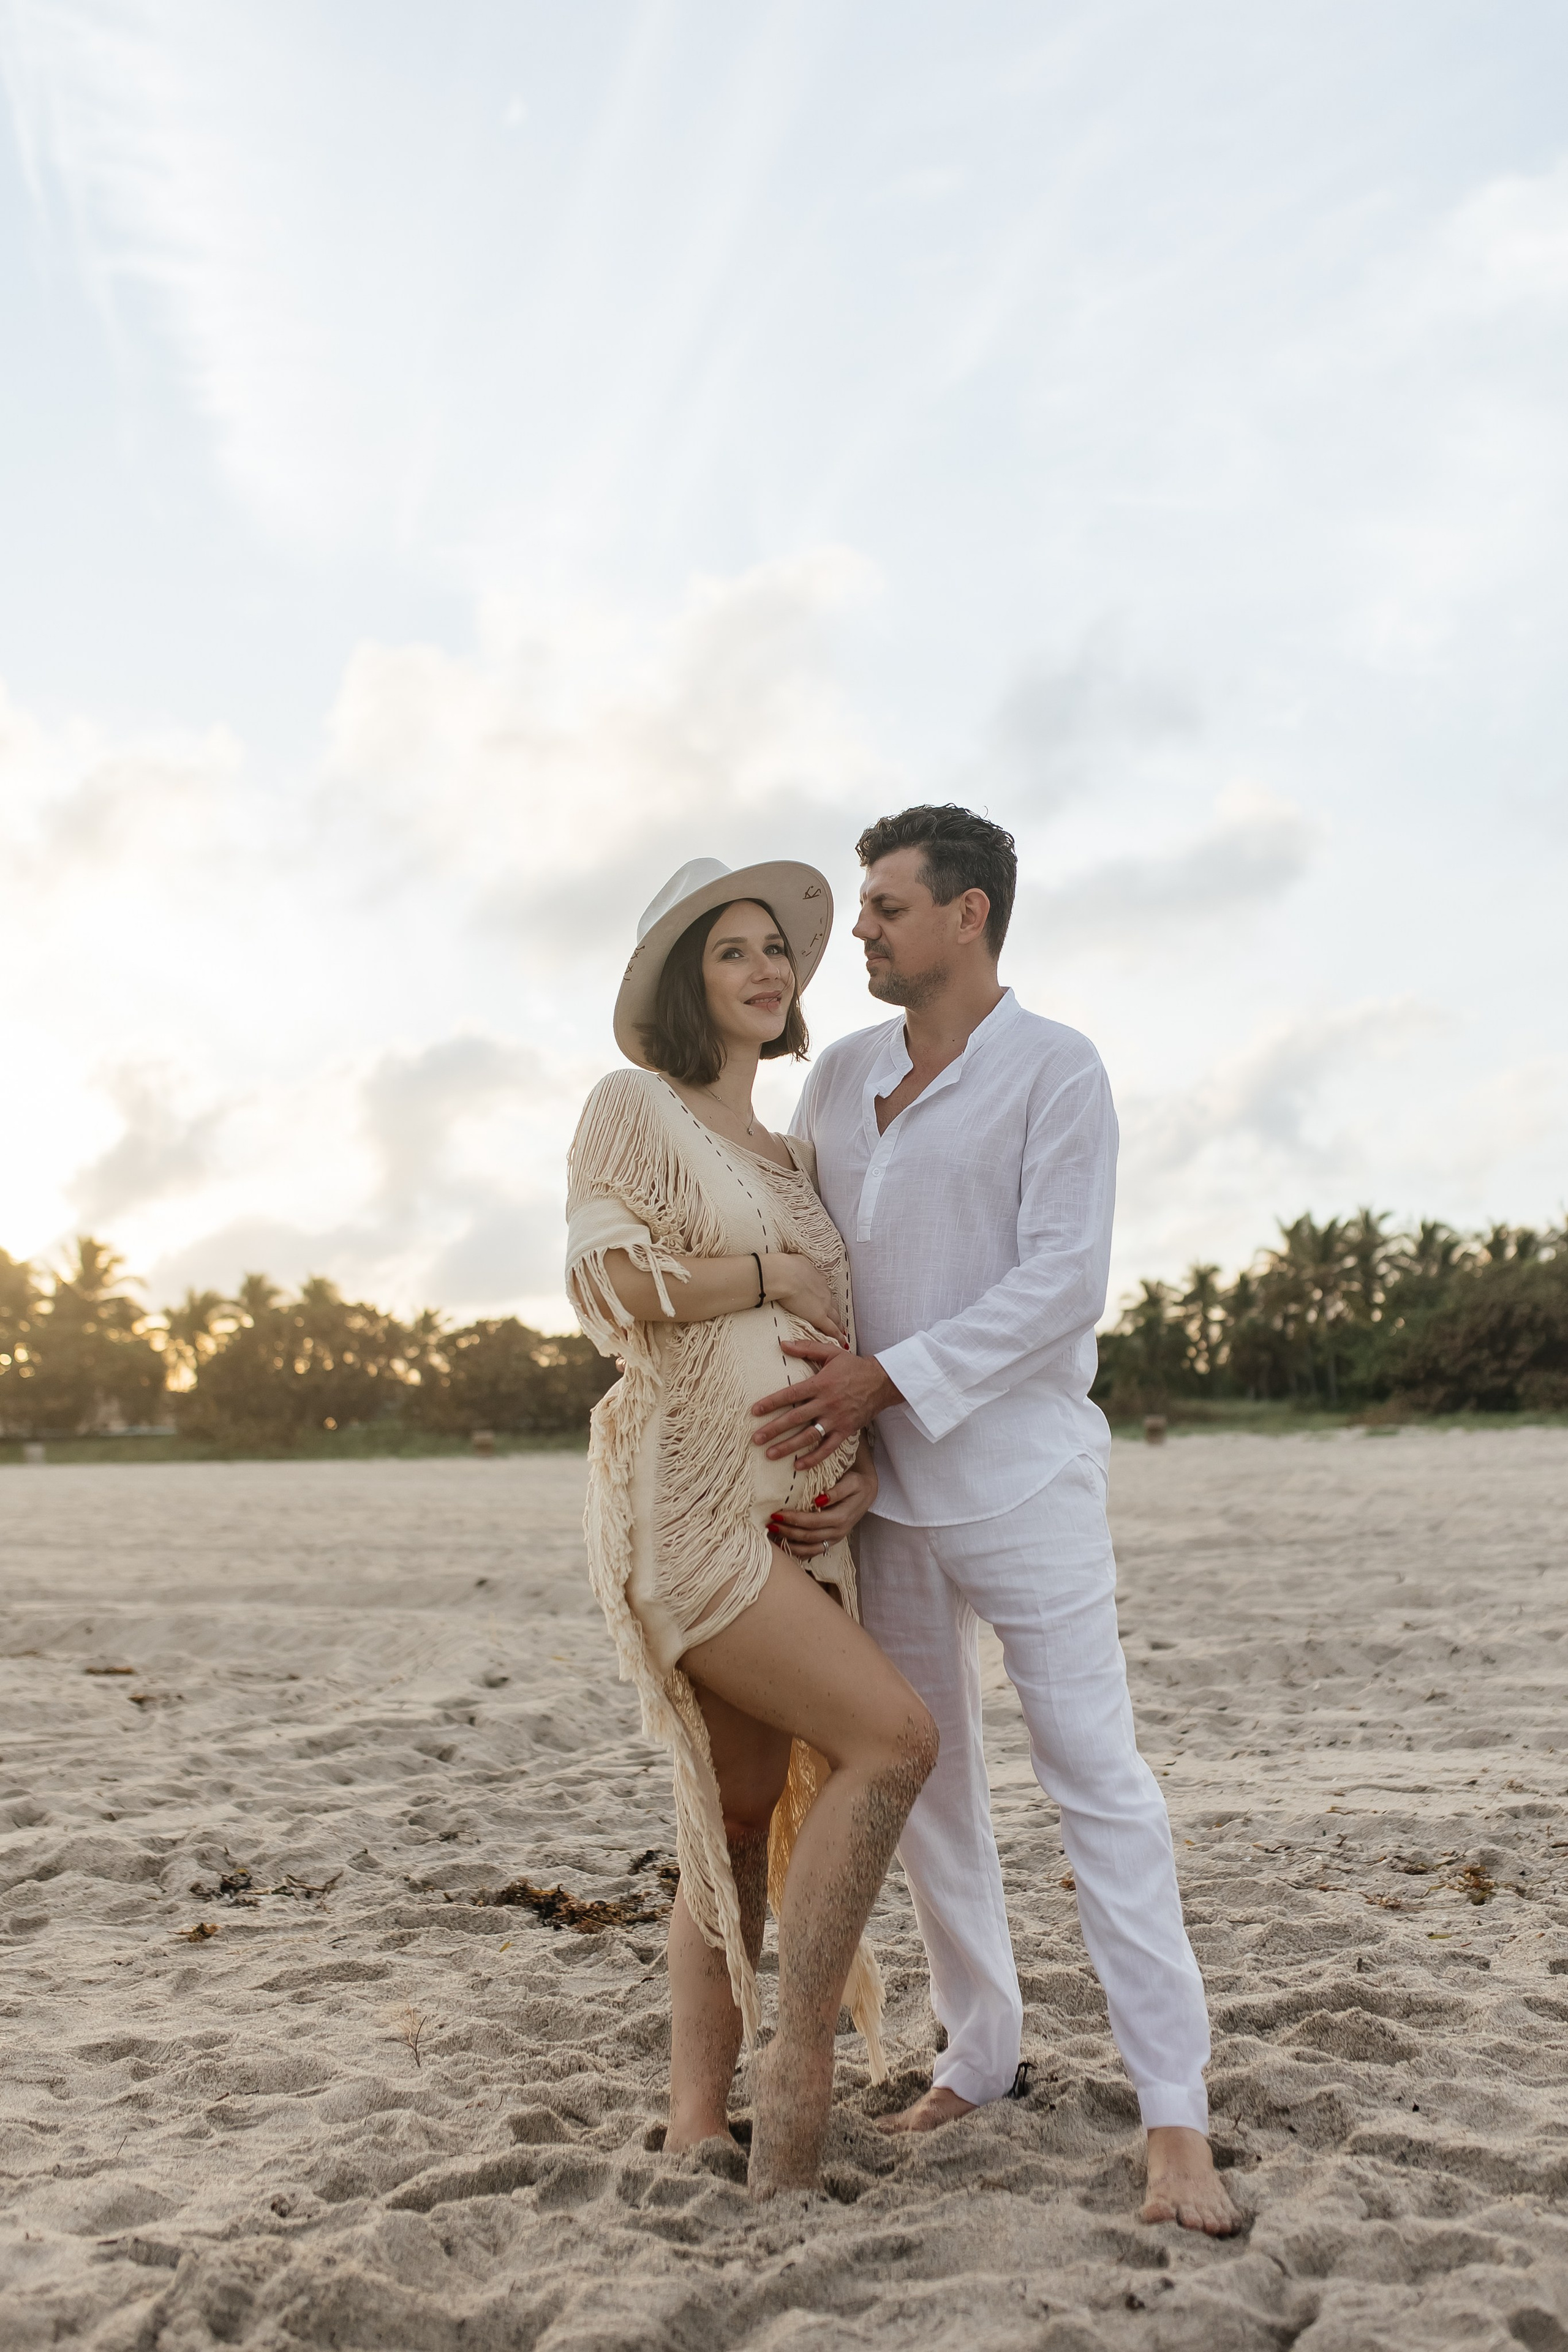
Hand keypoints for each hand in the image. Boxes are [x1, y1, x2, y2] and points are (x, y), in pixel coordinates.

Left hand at [751, 1338, 902, 1468]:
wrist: (882, 1381)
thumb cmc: (854, 1366)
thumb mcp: (831, 1352)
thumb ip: (806, 1348)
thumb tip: (782, 1344)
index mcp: (821, 1384)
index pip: (791, 1394)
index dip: (771, 1403)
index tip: (754, 1411)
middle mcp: (827, 1403)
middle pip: (795, 1418)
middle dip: (774, 1429)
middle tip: (755, 1439)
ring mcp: (837, 1419)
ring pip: (809, 1436)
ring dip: (788, 1447)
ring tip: (770, 1454)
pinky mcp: (846, 1431)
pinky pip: (828, 1448)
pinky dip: (814, 1458)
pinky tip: (798, 1466)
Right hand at [762, 1252, 844, 1340]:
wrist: (784, 1275)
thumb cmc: (785, 1266)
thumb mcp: (795, 1261)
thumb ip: (798, 1265)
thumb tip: (794, 1263)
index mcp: (818, 1280)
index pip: (825, 1293)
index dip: (827, 1300)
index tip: (827, 1305)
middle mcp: (824, 1293)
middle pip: (833, 1306)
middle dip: (836, 1314)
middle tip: (840, 1322)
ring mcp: (823, 1305)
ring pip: (835, 1318)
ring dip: (839, 1325)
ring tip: (842, 1333)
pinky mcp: (819, 1317)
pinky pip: (831, 1329)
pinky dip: (837, 1336)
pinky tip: (841, 1342)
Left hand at [768, 1446, 877, 1557]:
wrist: (867, 1493)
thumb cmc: (856, 1484)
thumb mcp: (851, 1482)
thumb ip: (837, 1491)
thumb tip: (819, 1499)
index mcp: (841, 1518)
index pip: (813, 1522)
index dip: (794, 1519)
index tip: (777, 1513)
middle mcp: (838, 1532)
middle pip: (808, 1537)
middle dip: (786, 1531)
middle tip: (769, 1524)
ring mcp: (834, 1539)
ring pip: (809, 1549)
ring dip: (789, 1544)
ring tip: (772, 1537)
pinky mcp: (831, 1541)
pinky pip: (813, 1551)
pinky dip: (797, 1551)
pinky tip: (783, 1546)